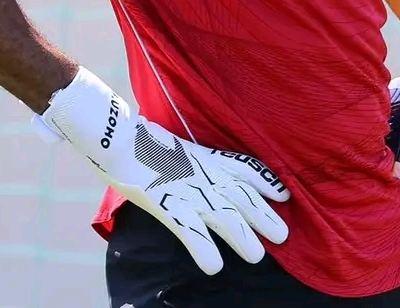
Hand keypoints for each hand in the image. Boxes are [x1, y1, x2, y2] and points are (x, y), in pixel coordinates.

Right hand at [35, 66, 289, 273]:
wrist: (115, 133)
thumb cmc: (140, 140)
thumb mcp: (176, 149)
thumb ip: (191, 162)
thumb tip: (196, 171)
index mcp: (206, 158)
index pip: (244, 168)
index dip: (265, 181)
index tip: (284, 194)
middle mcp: (203, 173)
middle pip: (241, 196)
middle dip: (263, 215)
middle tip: (284, 236)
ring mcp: (187, 189)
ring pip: (224, 216)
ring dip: (242, 236)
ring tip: (257, 257)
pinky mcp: (167, 203)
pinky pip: (189, 230)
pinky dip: (203, 248)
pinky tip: (213, 266)